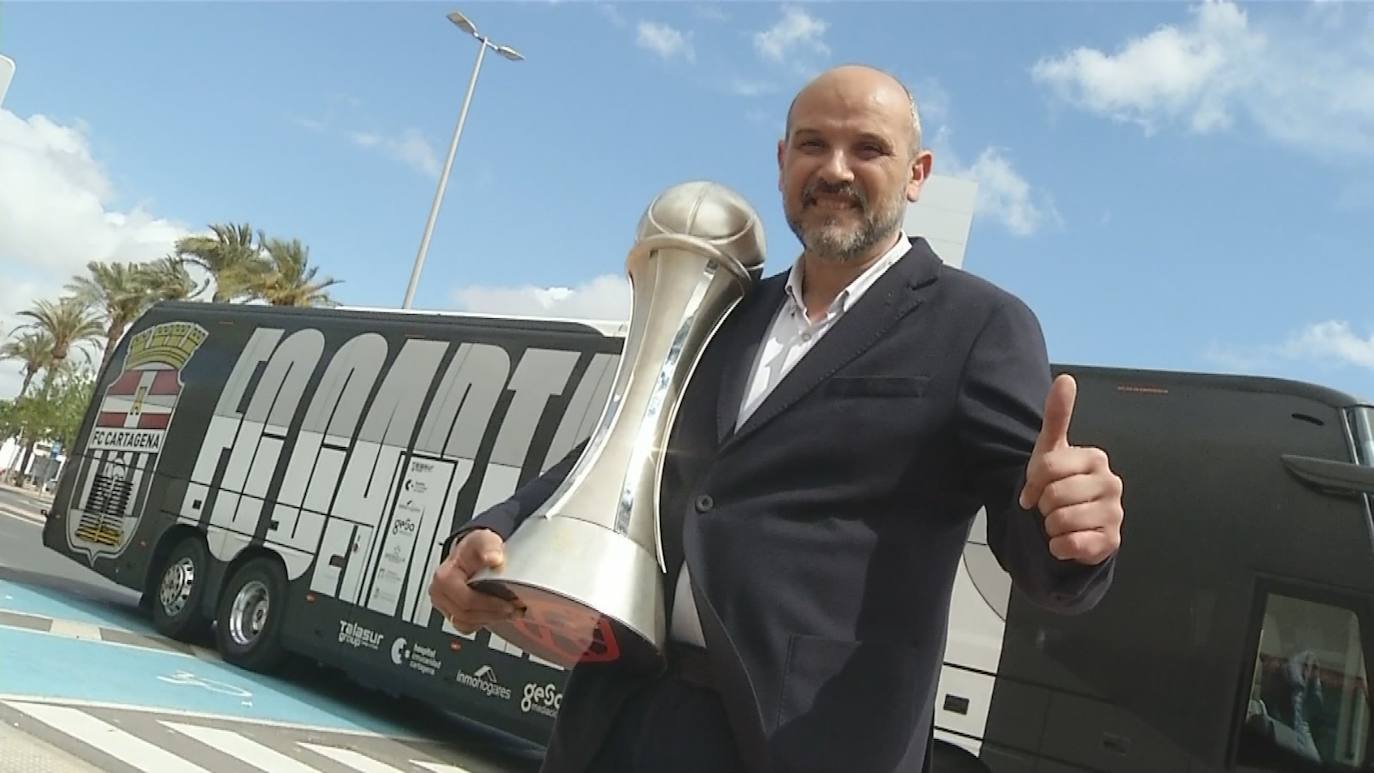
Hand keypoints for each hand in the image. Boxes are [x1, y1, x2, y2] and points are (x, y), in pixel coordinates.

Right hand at [428, 529, 522, 633]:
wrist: (471, 552)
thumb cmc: (474, 548)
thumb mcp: (484, 541)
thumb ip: (489, 547)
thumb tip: (493, 558)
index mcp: (444, 578)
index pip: (466, 600)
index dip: (489, 605)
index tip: (508, 604)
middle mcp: (440, 593)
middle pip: (466, 615)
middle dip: (493, 613)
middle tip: (514, 609)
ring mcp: (444, 604)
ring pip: (466, 624)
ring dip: (490, 619)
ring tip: (509, 612)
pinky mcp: (451, 612)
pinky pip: (467, 626)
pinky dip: (483, 621)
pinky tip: (497, 613)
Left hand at [1018, 374, 1122, 564]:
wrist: (1072, 528)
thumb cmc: (1060, 485)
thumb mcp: (1052, 450)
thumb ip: (1058, 415)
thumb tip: (1065, 378)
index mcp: (1095, 458)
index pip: (1047, 467)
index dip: (1032, 482)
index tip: (1036, 487)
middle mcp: (1111, 483)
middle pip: (1053, 496)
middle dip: (1043, 505)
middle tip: (1052, 506)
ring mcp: (1114, 514)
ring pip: (1061, 521)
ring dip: (1050, 526)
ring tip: (1060, 522)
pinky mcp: (1110, 542)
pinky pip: (1070, 545)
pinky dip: (1059, 547)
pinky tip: (1067, 541)